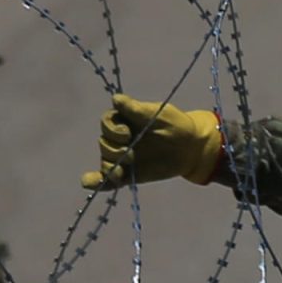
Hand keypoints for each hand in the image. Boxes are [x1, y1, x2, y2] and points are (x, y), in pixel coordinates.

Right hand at [79, 94, 221, 189]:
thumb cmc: (176, 126)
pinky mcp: (126, 174)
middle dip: (113, 150)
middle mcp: (120, 138)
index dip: (112, 129)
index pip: (107, 122)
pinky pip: (107, 179)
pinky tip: (90, 183)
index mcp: (125, 120)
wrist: (191, 149)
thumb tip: (115, 99)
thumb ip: (137, 110)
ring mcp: (122, 157)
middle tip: (131, 155)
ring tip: (120, 173)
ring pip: (105, 161)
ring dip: (109, 167)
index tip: (127, 134)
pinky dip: (96, 181)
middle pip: (104, 143)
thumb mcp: (160, 115)